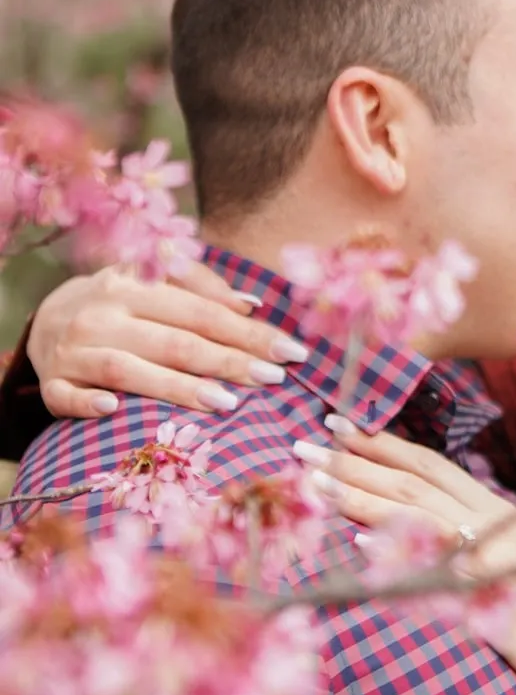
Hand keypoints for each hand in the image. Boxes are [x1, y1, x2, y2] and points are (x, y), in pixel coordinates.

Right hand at [27, 264, 309, 418]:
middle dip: (227, 361)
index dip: (247, 332)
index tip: (290, 351)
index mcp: (133, 284)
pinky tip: (113, 411)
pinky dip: (87, 403)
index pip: (200, 311)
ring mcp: (74, 350)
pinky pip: (66, 396)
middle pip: (173, 341)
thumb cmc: (121, 305)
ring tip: (226, 404)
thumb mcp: (154, 283)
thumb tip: (252, 306)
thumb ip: (201, 289)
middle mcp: (103, 314)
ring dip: (176, 387)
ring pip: (127, 370)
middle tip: (273, 379)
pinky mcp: (53, 382)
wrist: (46, 320)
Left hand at [296, 419, 515, 694]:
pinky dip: (395, 550)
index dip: (383, 442)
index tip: (337, 424)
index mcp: (497, 508)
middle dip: (356, 460)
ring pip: (416, 511)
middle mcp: (494, 520)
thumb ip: (468, 540)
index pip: (430, 464)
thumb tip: (403, 532)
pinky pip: (430, 565)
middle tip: (304, 444)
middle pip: (414, 481)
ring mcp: (492, 553)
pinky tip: (357, 540)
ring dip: (359, 494)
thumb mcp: (510, 564)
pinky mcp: (488, 593)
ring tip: (313, 480)